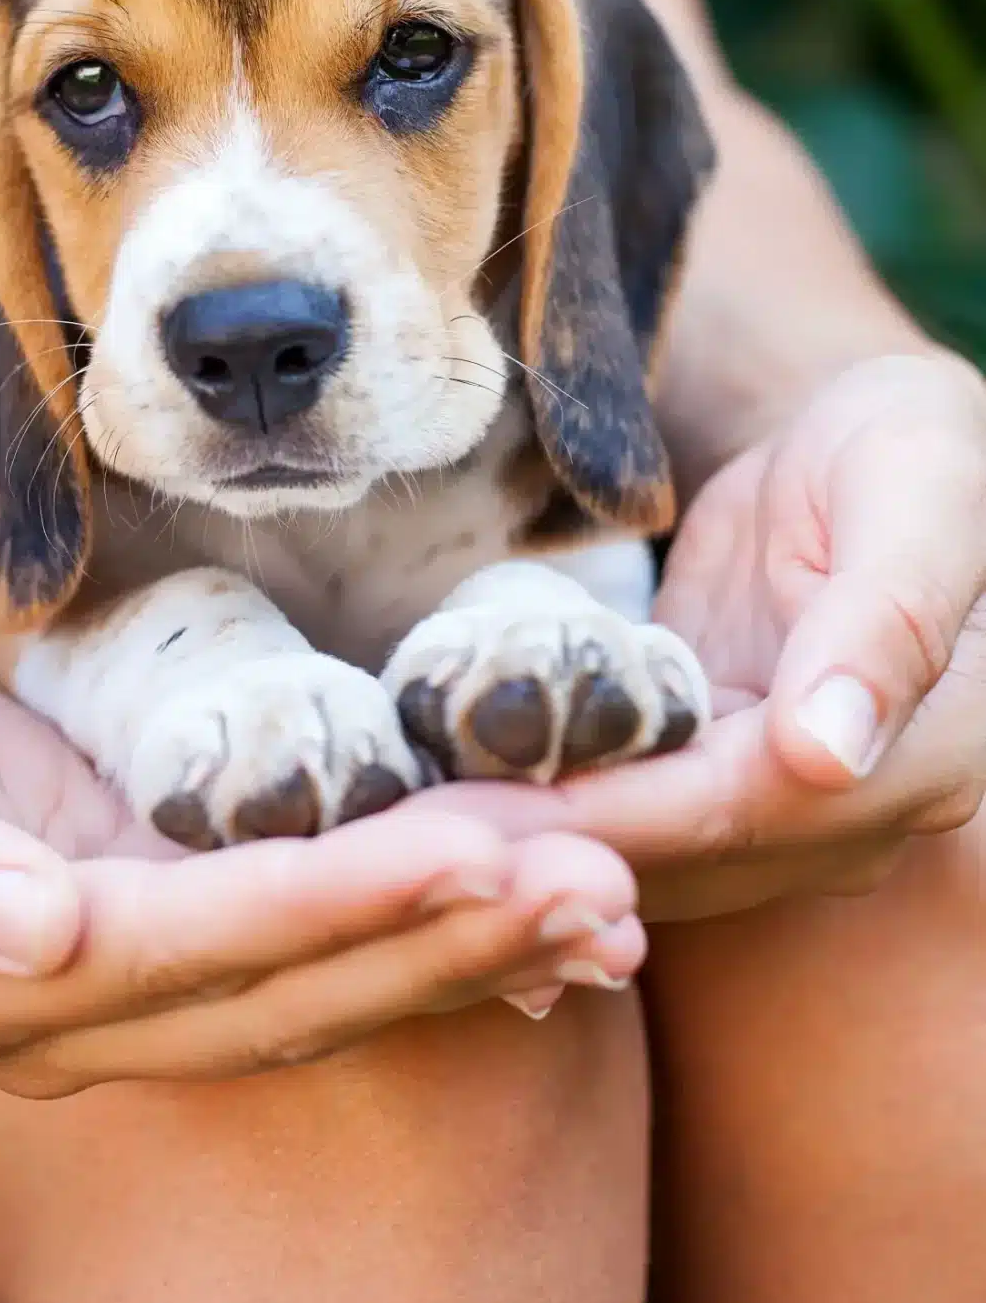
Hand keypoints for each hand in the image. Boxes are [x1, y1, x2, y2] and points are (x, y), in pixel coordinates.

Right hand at [0, 617, 644, 1091]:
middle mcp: (90, 1005)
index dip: (343, 912)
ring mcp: (140, 974)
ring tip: (607, 900)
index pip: (204, 949)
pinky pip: (314, 943)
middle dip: (453, 939)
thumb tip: (35, 936)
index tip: (478, 861)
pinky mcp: (174, 918)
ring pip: (327, 982)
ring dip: (469, 946)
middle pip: (297, 988)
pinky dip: (424, 932)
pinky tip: (531, 912)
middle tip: (602, 888)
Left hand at [426, 353, 985, 919]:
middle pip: (667, 855)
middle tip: (382, 841)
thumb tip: (826, 755)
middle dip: (526, 851)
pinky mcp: (710, 769)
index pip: (730, 814)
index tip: (473, 825)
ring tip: (381, 829)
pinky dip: (529, 809)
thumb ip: (888, 619)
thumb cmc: (915, 447)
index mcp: (914, 761)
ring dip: (514, 845)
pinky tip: (431, 798)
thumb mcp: (920, 491)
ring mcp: (775, 801)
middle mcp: (844, 814)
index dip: (598, 823)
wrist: (884, 451)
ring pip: (632, 849)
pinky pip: (616, 803)